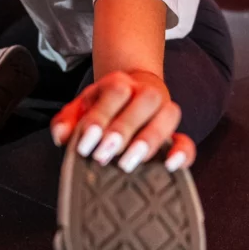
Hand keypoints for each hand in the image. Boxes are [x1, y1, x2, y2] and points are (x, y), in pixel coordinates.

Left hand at [50, 70, 195, 173]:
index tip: (85, 144)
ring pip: (168, 115)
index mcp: (119, 83)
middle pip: (143, 101)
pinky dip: (182, 152)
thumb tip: (61, 135)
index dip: (99, 118)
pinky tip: (170, 166)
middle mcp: (145, 92)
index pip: (115, 92)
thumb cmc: (101, 107)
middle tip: (103, 155)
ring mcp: (164, 110)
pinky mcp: (176, 133)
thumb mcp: (80, 108)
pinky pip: (187, 140)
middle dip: (122, 129)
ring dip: (149, 140)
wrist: (130, 93)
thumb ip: (67, 121)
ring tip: (127, 164)